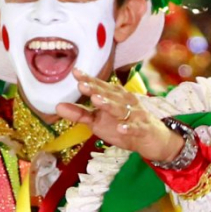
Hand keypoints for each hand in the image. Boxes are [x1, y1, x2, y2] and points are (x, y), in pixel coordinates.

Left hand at [58, 72, 182, 164]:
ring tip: (96, 101)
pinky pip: (135, 128)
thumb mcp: (99, 120)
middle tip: (81, 84)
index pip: (100, 86)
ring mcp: (135, 115)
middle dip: (96, 89)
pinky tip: (121, 128)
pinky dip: (129, 128)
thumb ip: (80, 114)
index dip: (88, 80)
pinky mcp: (143, 129)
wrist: (153, 139)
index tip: (75, 73)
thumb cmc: (123, 125)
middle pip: (109, 95)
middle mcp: (125, 102)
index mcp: (115, 96)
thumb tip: (57, 106)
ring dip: (109, 104)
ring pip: (121, 109)